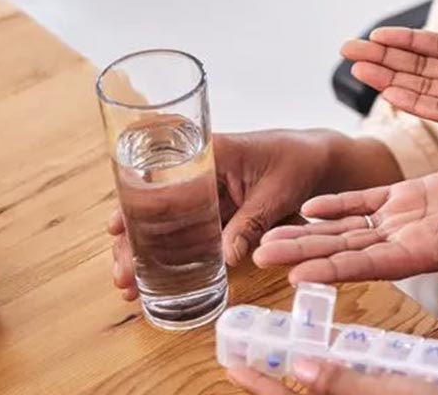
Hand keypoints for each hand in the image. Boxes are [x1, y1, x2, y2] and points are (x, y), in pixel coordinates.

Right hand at [110, 130, 337, 300]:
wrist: (321, 161)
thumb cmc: (299, 161)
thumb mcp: (277, 191)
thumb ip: (252, 221)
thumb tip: (225, 257)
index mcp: (212, 152)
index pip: (161, 176)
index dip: (134, 203)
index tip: (116, 229)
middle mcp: (201, 171)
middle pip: (156, 206)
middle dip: (133, 240)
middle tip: (122, 273)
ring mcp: (206, 193)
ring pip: (167, 224)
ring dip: (145, 253)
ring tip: (128, 285)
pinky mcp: (216, 211)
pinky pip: (188, 233)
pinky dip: (171, 255)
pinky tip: (153, 279)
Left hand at [229, 357, 437, 394]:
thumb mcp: (398, 394)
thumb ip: (347, 384)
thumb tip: (302, 367)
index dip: (260, 386)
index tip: (233, 366)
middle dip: (273, 384)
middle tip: (247, 359)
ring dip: (300, 381)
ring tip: (281, 358)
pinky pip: (346, 393)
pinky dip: (332, 381)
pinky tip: (330, 366)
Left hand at [254, 163, 437, 305]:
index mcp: (422, 254)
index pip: (366, 265)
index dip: (330, 268)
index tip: (294, 275)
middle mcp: (404, 241)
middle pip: (344, 249)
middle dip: (303, 252)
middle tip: (259, 254)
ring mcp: (404, 219)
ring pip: (346, 228)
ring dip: (309, 231)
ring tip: (269, 235)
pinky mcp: (411, 196)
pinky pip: (366, 202)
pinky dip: (337, 204)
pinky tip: (308, 206)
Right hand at [342, 12, 437, 139]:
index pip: (437, 48)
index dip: (406, 42)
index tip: (374, 35)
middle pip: (423, 69)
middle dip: (386, 61)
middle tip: (348, 52)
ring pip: (428, 91)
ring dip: (392, 80)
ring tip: (359, 70)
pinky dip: (419, 102)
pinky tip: (391, 91)